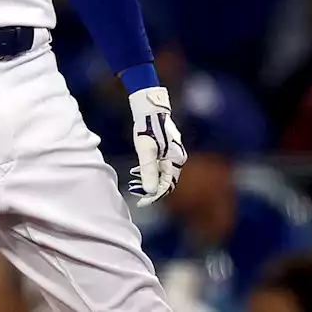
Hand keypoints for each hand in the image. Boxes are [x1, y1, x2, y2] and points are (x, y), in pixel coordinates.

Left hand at [127, 87, 186, 206]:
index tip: (141, 203)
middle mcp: (177, 158)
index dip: (153, 197)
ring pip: (162, 174)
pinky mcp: (168, 149)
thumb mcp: (146, 151)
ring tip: (134, 184)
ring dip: (149, 180)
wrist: (151, 108)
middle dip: (150, 190)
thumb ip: (148, 171)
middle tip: (135, 193)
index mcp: (175, 160)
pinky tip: (137, 172)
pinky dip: (150, 171)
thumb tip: (150, 192)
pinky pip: (160, 166)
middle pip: (165, 182)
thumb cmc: (148, 127)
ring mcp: (173, 154)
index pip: (166, 186)